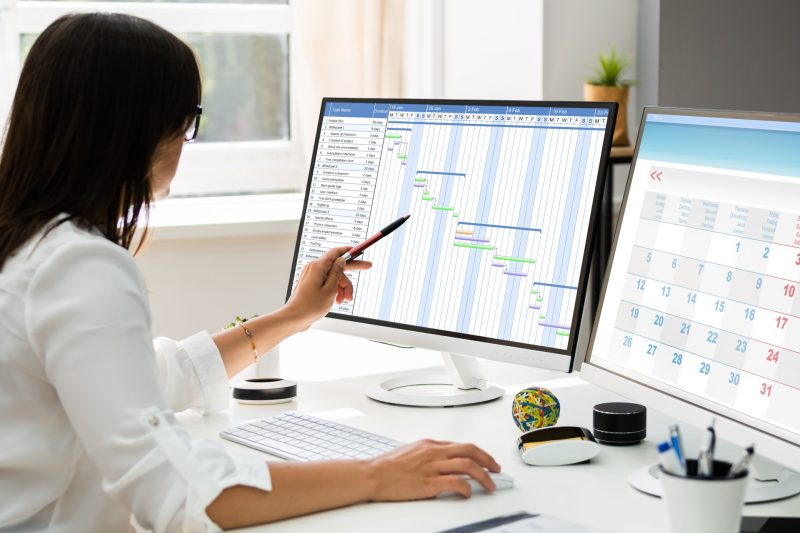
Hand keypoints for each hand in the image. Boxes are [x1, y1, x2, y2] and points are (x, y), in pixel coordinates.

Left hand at [286, 246, 370, 330]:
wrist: (295, 318)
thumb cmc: (310, 306)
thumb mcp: (330, 290)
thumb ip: (337, 273)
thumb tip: (341, 260)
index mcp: (318, 267)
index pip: (336, 252)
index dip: (349, 250)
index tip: (360, 250)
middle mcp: (314, 268)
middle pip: (338, 265)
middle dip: (352, 271)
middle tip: (367, 266)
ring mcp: (312, 276)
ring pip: (334, 277)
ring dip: (342, 287)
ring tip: (345, 300)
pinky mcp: (312, 284)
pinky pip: (327, 282)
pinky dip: (335, 290)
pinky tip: (337, 301)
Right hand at [365, 439, 500, 500]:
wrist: (373, 474)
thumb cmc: (387, 466)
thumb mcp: (411, 451)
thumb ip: (428, 453)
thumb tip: (442, 459)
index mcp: (430, 444)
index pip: (461, 445)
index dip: (477, 453)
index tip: (485, 460)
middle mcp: (434, 452)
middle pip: (470, 450)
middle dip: (488, 459)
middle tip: (496, 468)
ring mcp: (432, 467)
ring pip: (467, 465)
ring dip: (484, 475)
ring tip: (490, 484)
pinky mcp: (429, 483)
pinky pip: (455, 483)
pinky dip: (466, 488)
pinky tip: (468, 493)